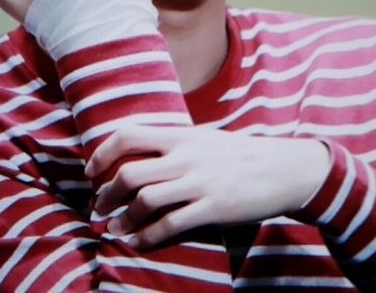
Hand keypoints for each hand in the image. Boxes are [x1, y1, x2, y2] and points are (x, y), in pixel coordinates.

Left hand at [86, 125, 330, 248]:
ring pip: (146, 200)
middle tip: (99, 205)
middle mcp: (186, 156)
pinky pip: (171, 225)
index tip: (92, 170)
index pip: (129, 133)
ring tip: (113, 226)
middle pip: (130, 172)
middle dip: (107, 193)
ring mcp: (200, 182)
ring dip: (123, 218)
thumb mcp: (205, 138)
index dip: (103, 152)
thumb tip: (140, 152)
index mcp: (182, 135)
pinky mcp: (214, 208)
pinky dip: (147, 236)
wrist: (283, 168)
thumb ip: (175, 143)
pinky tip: (137, 241)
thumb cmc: (240, 153)